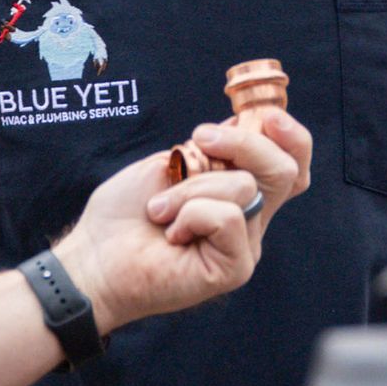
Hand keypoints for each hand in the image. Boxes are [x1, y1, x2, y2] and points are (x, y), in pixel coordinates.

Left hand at [55, 107, 310, 336]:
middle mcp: (250, 219)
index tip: (266, 117)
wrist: (95, 256)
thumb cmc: (126, 212)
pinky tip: (171, 233)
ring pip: (244, 188)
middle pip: (285, 170)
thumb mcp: (172, 163)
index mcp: (239, 193)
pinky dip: (191, 213)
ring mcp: (245, 246)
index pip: (291, 163)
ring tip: (160, 209)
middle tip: (199, 139)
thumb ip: (214, 150)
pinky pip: (229, 218)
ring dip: (190, 188)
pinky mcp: (235, 268)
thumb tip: (245, 125)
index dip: (292, 137)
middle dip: (245, 143)